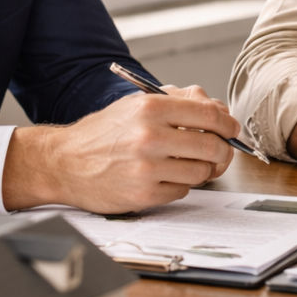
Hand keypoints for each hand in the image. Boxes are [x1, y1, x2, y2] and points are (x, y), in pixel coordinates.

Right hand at [3, 84, 240, 212]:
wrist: (64, 162)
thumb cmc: (102, 133)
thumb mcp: (136, 104)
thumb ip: (176, 103)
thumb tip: (217, 111)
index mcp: (151, 108)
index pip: (209, 114)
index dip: (227, 124)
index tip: (231, 130)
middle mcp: (150, 136)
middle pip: (212, 146)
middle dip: (222, 150)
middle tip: (219, 151)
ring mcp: (147, 167)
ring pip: (201, 171)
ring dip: (200, 169)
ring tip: (185, 163)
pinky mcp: (144, 194)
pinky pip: (183, 191)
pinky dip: (180, 185)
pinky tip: (164, 177)